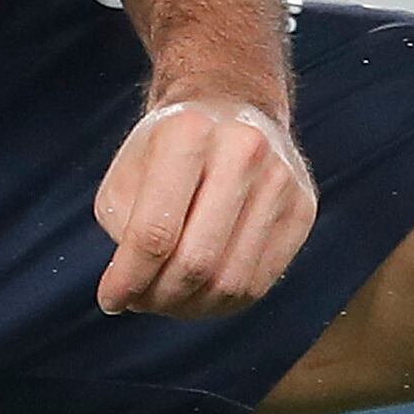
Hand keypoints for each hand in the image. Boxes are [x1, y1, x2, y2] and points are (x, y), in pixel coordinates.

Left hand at [93, 94, 314, 319]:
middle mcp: (244, 150)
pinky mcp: (303, 207)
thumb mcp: (127, 173)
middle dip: (159, 298)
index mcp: (188, 133)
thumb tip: (136, 289)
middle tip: (140, 303)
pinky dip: (223, 303)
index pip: (154, 232)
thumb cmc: (167, 147)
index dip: (129, 279)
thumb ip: (123, 227)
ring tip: (166, 300)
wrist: (230, 106)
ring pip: (232, 282)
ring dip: (191, 307)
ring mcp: (281, 179)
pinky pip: (260, 282)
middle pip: (197, 262)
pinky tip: (200, 294)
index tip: (110, 301)